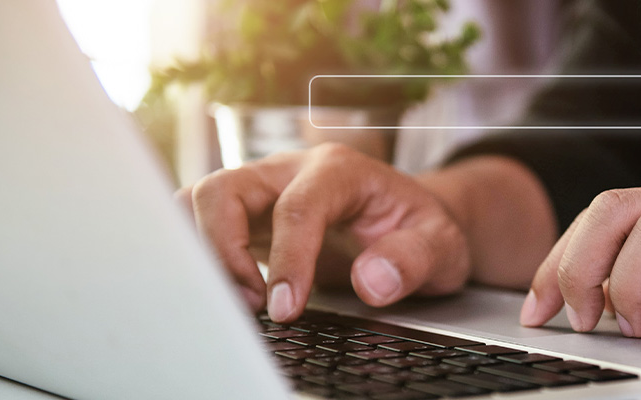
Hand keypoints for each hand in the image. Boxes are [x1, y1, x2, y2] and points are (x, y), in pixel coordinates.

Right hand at [177, 143, 469, 321]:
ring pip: (201, 200)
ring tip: (239, 300)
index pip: (297, 207)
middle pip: (225, 189)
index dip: (287, 260)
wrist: (413, 222)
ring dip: (204, 252)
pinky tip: (225, 289)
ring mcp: (264, 189)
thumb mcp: (442, 245)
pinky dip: (198, 253)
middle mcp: (292, 170)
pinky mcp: (248, 215)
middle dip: (224, 250)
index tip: (287, 309)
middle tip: (254, 304)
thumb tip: (372, 281)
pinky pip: (200, 221)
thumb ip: (414, 258)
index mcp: (339, 170)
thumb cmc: (423, 229)